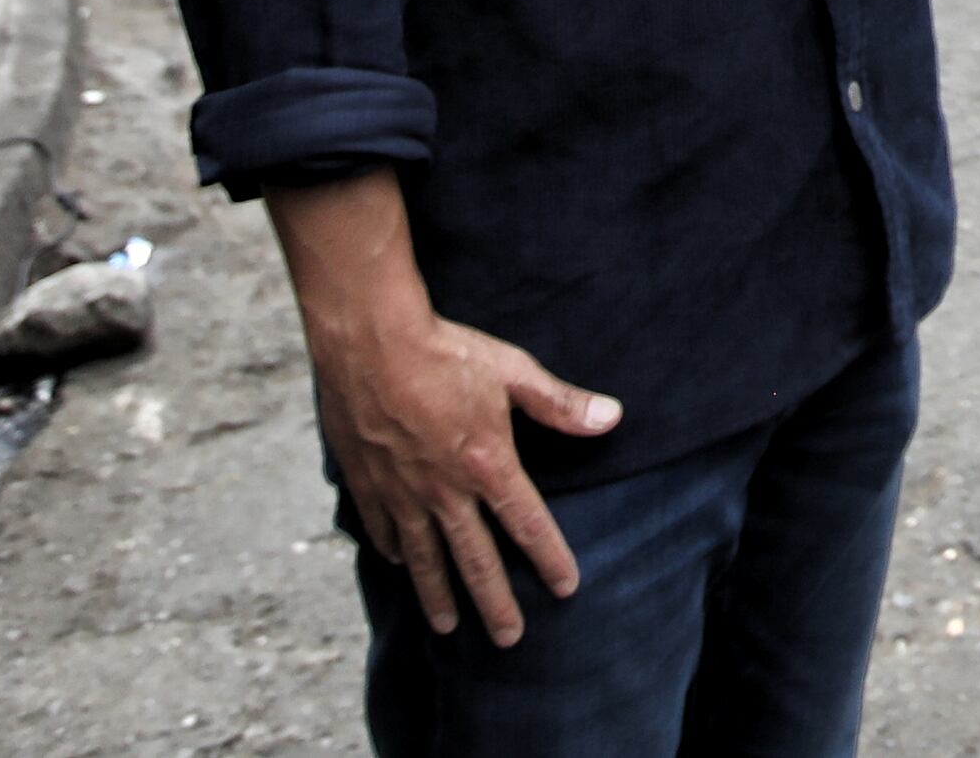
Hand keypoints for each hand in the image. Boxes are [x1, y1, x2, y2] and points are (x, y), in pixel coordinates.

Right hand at [269, 178, 616, 645]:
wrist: (369, 341)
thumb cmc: (444, 351)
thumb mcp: (512, 371)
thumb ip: (559, 403)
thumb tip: (612, 418)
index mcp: (487, 464)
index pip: (527, 523)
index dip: (549, 557)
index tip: (567, 587)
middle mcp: (445, 490)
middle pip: (474, 559)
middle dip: (494, 603)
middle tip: (508, 638)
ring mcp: (402, 491)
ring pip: (424, 557)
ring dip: (438, 594)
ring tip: (447, 627)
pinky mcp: (367, 482)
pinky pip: (383, 529)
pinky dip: (394, 552)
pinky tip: (400, 565)